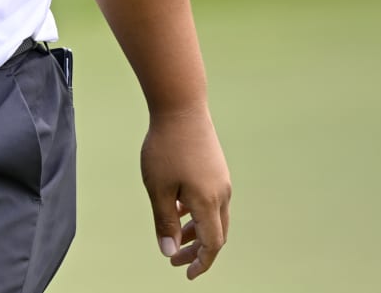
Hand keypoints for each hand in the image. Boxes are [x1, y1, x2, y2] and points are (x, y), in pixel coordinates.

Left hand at [141, 107, 230, 279]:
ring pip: (213, 216)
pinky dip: (197, 212)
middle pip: (216, 233)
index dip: (201, 262)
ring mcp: (221, 180)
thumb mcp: (158, 188)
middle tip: (175, 261)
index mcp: (208, 202)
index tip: (186, 273)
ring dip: (196, 231)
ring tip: (174, 238)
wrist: (181, 107)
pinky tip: (178, 209)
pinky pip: (211, 200)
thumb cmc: (165, 147)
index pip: (212, 244)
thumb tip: (168, 251)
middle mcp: (221, 193)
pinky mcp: (216, 168)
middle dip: (197, 250)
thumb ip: (164, 221)